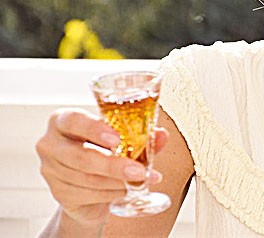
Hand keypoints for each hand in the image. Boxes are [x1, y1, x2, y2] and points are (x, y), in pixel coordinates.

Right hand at [35, 108, 167, 230]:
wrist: (87, 181)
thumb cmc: (102, 149)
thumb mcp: (120, 137)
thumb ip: (141, 136)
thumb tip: (161, 135)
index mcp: (62, 120)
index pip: (73, 120)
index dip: (94, 130)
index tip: (117, 139)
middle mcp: (50, 144)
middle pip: (80, 157)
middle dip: (114, 165)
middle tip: (140, 170)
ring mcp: (50, 170)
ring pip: (87, 178)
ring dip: (118, 181)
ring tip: (139, 180)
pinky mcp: (58, 192)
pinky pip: (88, 194)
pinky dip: (111, 193)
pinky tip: (124, 189)